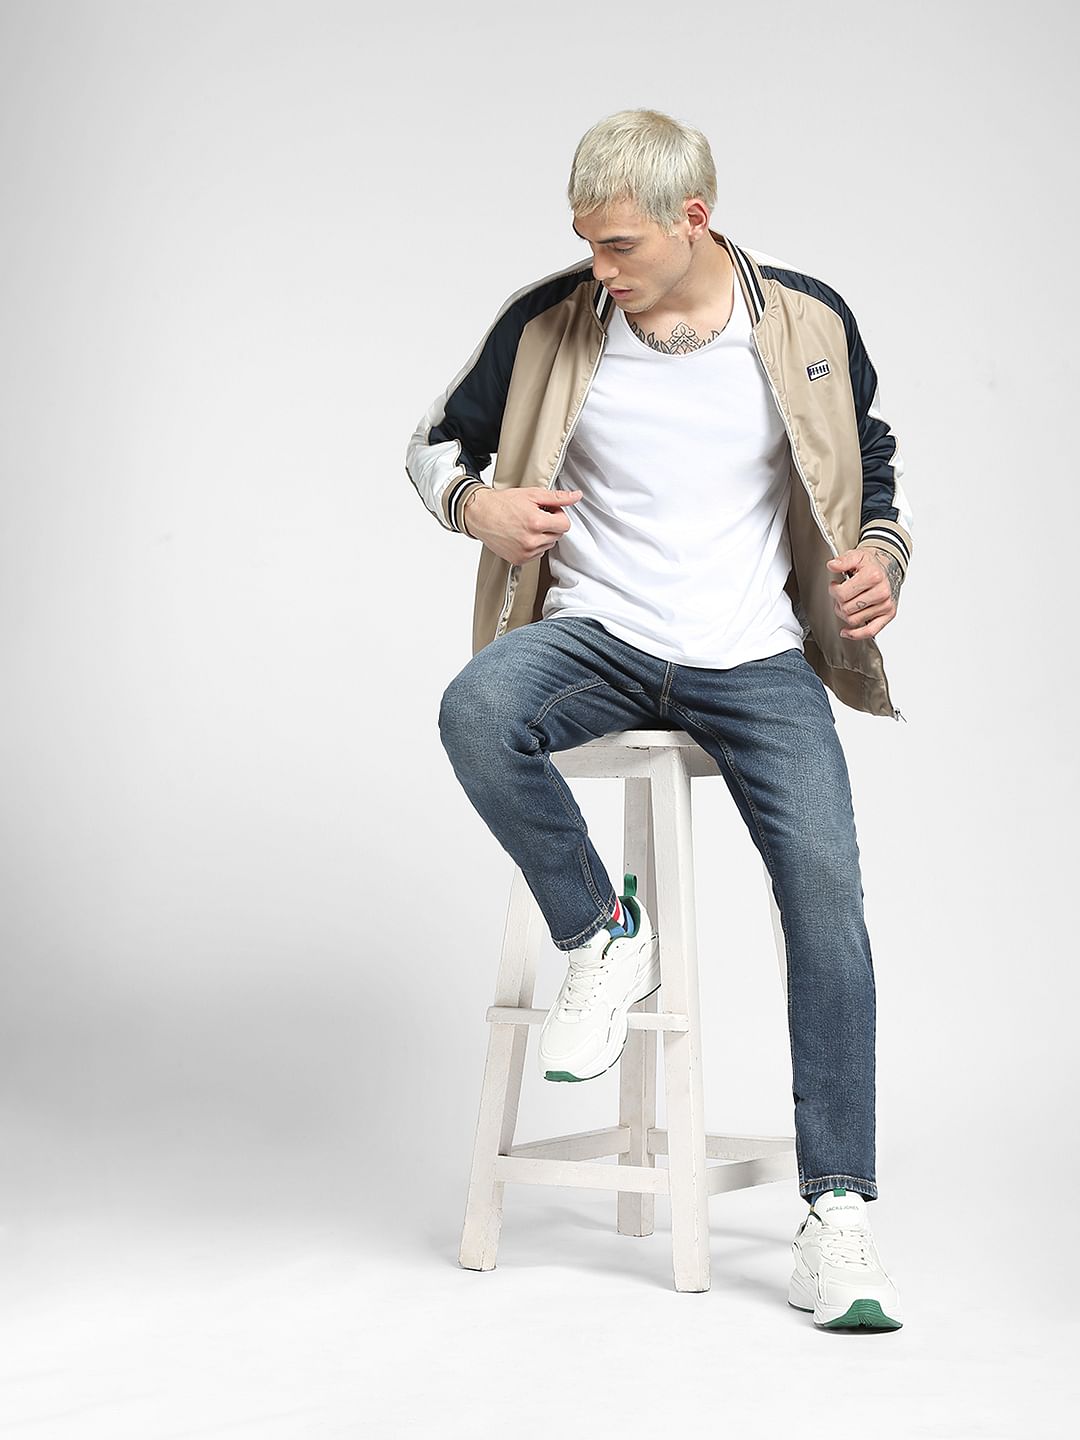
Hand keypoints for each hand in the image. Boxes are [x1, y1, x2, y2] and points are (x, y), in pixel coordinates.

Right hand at [463, 486, 582, 565]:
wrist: (480, 514)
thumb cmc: (503, 503)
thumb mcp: (532, 494)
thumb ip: (557, 497)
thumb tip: (576, 496)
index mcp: (536, 522)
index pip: (565, 525)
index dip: (558, 516)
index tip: (548, 511)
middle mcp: (531, 540)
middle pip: (557, 536)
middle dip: (550, 526)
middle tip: (534, 516)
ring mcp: (525, 552)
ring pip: (547, 546)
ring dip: (542, 536)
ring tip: (525, 525)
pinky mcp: (518, 559)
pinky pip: (536, 554)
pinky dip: (532, 546)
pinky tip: (520, 535)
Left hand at [826, 547, 902, 640]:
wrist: (887, 568)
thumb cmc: (870, 565)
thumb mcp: (856, 556)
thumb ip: (843, 560)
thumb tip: (832, 565)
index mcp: (873, 576)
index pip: (842, 594)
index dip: (833, 590)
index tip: (835, 586)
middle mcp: (882, 591)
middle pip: (847, 609)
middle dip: (839, 603)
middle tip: (841, 595)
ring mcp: (886, 605)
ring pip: (854, 621)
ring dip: (845, 614)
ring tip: (847, 603)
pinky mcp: (889, 615)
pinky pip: (870, 631)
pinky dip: (856, 634)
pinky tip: (846, 632)